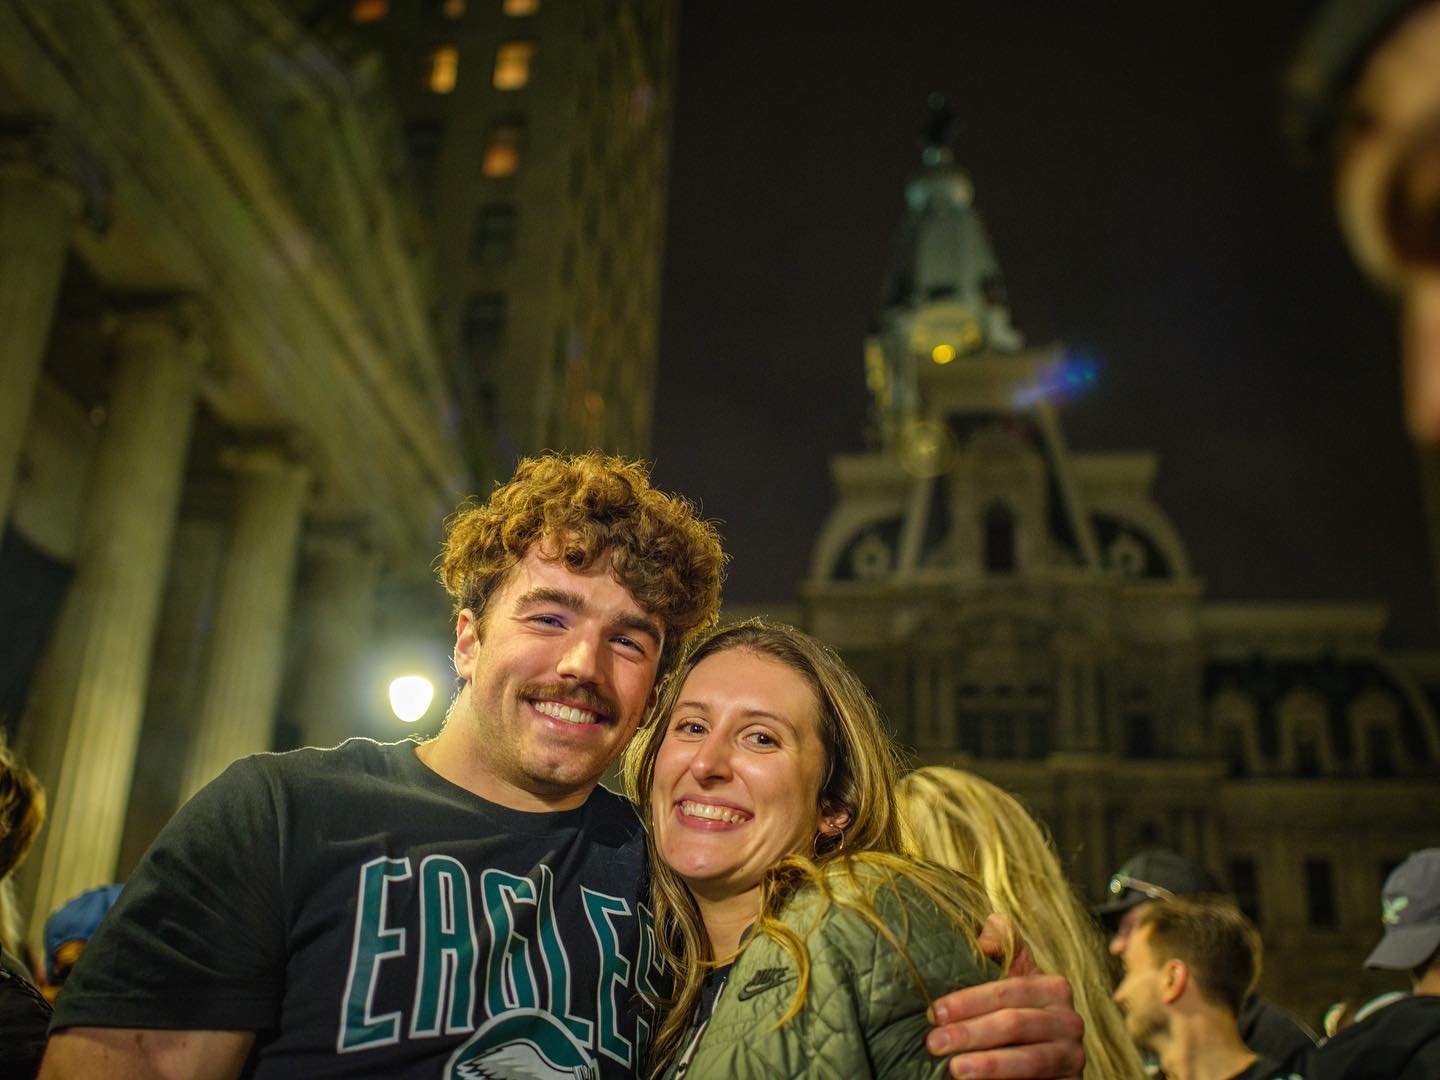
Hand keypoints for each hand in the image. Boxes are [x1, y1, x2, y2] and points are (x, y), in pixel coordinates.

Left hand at [925, 915, 1084, 1077]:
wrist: (1042, 1061)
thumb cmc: (1016, 1013)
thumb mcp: (1012, 978)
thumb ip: (1003, 946)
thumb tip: (985, 940)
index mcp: (1053, 988)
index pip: (1007, 991)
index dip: (968, 1001)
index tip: (934, 1012)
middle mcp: (1069, 1020)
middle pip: (1014, 1024)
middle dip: (970, 1033)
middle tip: (935, 1043)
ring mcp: (1072, 1055)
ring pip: (1028, 1060)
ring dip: (989, 1064)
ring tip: (955, 1068)